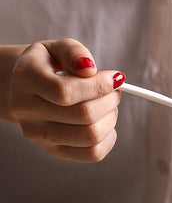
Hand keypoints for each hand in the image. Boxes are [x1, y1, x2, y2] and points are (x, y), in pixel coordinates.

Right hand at [8, 38, 124, 161]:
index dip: (98, 86)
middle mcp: (27, 111)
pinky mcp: (55, 151)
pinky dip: (108, 138)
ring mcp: (40, 136)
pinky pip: (93, 154)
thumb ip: (73, 52)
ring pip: (91, 136)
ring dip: (111, 119)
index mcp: (25, 80)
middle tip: (115, 93)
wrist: (29, 91)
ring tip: (109, 106)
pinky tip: (105, 123)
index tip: (115, 78)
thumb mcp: (56, 48)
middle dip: (109, 102)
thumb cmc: (48, 67)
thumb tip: (90, 69)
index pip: (65, 92)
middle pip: (83, 116)